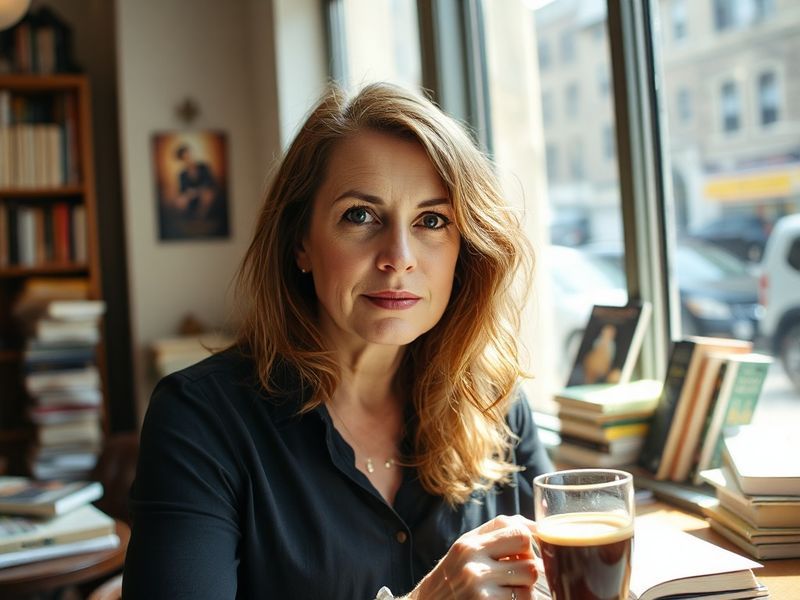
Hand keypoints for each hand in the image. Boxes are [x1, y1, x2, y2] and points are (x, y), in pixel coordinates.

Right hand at [407, 515, 538, 599]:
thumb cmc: (450, 577)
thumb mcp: (464, 548)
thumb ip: (496, 532)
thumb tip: (536, 527)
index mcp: (470, 545)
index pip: (520, 534)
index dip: (528, 546)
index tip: (522, 555)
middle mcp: (473, 566)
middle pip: (529, 564)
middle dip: (527, 573)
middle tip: (514, 577)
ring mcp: (479, 590)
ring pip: (528, 590)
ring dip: (523, 593)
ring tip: (507, 592)